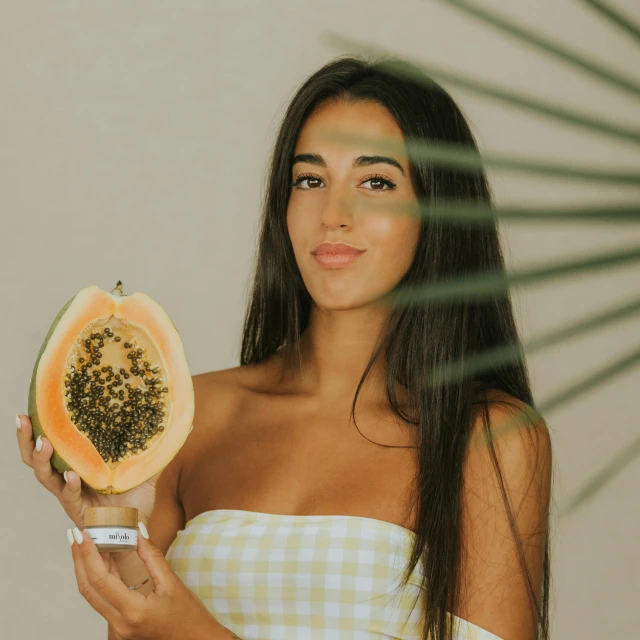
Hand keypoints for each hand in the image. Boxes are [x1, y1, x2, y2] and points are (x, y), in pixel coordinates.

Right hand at [17, 414, 159, 528]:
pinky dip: (70, 485)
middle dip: (26, 439)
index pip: (53, 443)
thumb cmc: (135, 501)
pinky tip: (71, 475)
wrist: (137, 531)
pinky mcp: (79, 511)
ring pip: (45, 476)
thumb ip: (156, 451)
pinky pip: (69, 497)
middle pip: (37, 458)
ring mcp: (71, 495)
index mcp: (79, 464)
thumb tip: (180, 426)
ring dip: (41, 459)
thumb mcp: (146, 470)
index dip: (38, 427)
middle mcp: (68, 478)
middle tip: (22, 419)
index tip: (31, 407)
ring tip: (43, 442)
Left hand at [68, 522, 223, 639]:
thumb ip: (152, 556)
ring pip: (92, 596)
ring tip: (85, 544)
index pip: (100, 580)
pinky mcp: (120, 627)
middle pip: (88, 589)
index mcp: (133, 611)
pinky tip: (102, 562)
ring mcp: (118, 629)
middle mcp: (120, 624)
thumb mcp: (172, 583)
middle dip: (79, 560)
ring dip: (86, 569)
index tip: (82, 534)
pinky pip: (103, 601)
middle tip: (75, 535)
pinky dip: (99, 580)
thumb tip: (138, 530)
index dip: (88, 555)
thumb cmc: (188, 615)